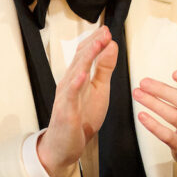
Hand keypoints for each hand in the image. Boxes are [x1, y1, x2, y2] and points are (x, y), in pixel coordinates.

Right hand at [37, 27, 117, 176]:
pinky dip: (75, 85)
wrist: (64, 146)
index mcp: (78, 78)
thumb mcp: (99, 89)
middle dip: (93, 45)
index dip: (96, 42)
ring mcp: (66, 98)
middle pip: (80, 60)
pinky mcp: (66, 112)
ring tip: (97, 44)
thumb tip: (111, 45)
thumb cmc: (81, 116)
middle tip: (105, 32)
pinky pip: (70, 97)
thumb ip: (104, 68)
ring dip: (86, 58)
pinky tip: (81, 75)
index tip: (107, 30)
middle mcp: (69, 84)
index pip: (85, 55)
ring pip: (75, 74)